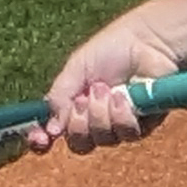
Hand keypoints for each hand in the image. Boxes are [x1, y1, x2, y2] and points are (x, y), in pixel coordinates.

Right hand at [31, 15, 183, 152]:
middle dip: (78, 124)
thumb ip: (60, 96)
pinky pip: (126, 135)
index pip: (52, 133)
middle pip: (79, 144)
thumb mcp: (76, 68)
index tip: (40, 139)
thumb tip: (51, 129)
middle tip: (84, 99)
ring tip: (107, 90)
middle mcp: (94, 119)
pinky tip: (124, 97)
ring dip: (101, 116)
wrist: (147, 42)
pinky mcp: (143, 125)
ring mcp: (119, 124)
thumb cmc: (111, 49)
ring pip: (102, 140)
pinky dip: (122, 116)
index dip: (42, 141)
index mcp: (74, 105)